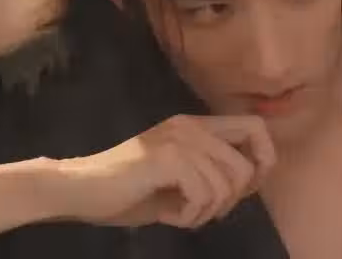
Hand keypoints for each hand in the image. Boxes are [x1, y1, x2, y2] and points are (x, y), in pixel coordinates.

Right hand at [49, 114, 275, 228]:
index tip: (244, 190)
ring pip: (226, 184)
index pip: (256, 127)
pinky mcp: (168, 158)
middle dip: (234, 198)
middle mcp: (192, 126)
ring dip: (208, 212)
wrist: (78, 190)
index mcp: (196, 125)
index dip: (263, 160)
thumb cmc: (126, 190)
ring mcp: (180, 140)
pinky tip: (169, 216)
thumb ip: (211, 172)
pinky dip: (191, 216)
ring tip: (182, 215)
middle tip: (205, 211)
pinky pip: (204, 195)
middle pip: (247, 163)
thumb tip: (249, 183)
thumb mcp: (179, 178)